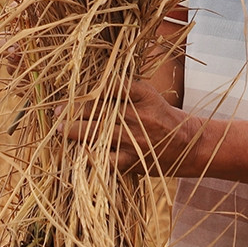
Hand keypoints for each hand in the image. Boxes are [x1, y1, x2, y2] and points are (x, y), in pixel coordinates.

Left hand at [67, 79, 203, 175]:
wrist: (190, 146)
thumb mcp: (150, 97)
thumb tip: (91, 91)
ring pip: (96, 132)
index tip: (73, 93)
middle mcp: (138, 114)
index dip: (87, 90)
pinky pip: (105, 158)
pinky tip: (78, 151)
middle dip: (73, 110)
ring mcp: (135, 138)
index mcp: (144, 94)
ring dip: (74, 131)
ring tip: (60, 129)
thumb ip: (125, 92)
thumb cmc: (165, 118)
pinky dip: (89, 154)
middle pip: (97, 109)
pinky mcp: (133, 160)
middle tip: (57, 112)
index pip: (109, 86)